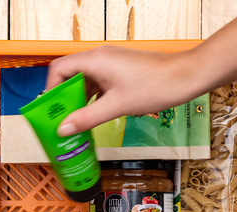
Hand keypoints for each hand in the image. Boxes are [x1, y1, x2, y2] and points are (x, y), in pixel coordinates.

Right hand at [45, 45, 202, 135]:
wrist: (186, 77)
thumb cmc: (156, 85)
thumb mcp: (116, 106)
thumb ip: (87, 118)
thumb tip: (64, 128)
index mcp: (94, 60)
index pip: (58, 69)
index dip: (51, 90)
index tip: (51, 111)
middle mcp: (100, 59)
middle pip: (69, 77)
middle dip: (64, 100)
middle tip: (61, 121)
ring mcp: (111, 66)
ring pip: (85, 83)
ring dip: (79, 102)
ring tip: (77, 123)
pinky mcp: (120, 74)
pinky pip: (98, 86)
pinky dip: (93, 101)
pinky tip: (94, 117)